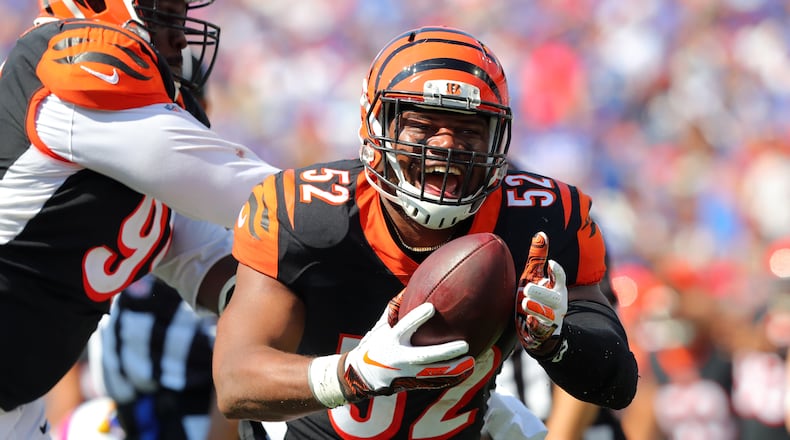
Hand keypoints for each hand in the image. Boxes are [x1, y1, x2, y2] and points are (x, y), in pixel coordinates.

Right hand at [339, 300, 473, 401]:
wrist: (364, 374)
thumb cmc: (377, 343)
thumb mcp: (382, 325)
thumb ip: (395, 308)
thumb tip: (409, 285)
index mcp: (391, 339)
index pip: (405, 327)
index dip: (417, 317)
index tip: (432, 307)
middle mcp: (400, 357)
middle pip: (425, 356)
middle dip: (444, 352)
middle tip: (464, 344)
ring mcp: (407, 373)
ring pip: (434, 373)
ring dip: (453, 368)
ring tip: (471, 360)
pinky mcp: (412, 383)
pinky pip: (435, 382)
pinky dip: (451, 377)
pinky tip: (467, 371)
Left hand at [516, 232, 567, 350]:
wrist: (536, 327)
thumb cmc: (535, 296)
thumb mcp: (533, 276)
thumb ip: (537, 257)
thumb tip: (541, 234)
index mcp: (556, 288)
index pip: (561, 279)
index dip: (557, 272)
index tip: (550, 264)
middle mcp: (557, 304)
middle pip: (554, 297)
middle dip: (541, 293)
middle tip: (527, 288)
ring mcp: (550, 319)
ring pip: (547, 314)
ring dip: (537, 308)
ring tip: (525, 303)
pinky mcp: (542, 332)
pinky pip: (541, 330)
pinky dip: (536, 326)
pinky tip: (529, 321)